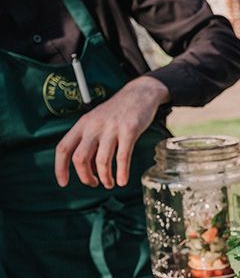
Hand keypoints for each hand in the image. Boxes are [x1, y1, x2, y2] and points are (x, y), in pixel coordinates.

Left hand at [55, 76, 170, 188]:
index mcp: (82, 124)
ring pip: (101, 161)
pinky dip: (122, 173)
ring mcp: (111, 128)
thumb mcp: (97, 123)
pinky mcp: (129, 131)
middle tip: (94, 184)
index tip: (64, 182)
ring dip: (105, 178)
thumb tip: (91, 169)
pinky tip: (123, 181)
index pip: (64, 148)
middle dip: (86, 177)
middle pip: (80, 158)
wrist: (139, 94)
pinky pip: (122, 157)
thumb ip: (91, 143)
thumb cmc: (118, 112)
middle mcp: (93, 126)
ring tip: (110, 184)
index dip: (60, 168)